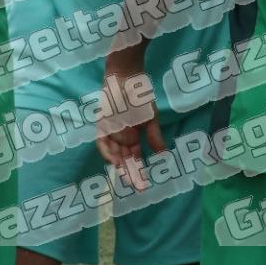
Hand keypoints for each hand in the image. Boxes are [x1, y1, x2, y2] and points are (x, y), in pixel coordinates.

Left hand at [96, 65, 164, 191]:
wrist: (128, 77)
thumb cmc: (141, 96)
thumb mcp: (151, 119)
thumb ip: (155, 137)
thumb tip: (163, 155)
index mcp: (133, 138)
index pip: (135, 159)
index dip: (139, 172)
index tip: (144, 186)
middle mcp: (120, 138)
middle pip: (124, 159)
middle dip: (129, 173)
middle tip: (135, 187)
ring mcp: (110, 132)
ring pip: (113, 153)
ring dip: (118, 165)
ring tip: (126, 176)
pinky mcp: (102, 124)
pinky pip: (102, 141)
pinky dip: (107, 151)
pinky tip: (113, 160)